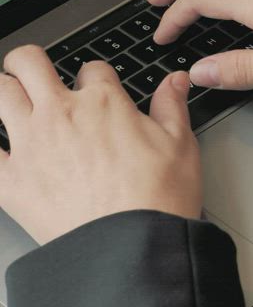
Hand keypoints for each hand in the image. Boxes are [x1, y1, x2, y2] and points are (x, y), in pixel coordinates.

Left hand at [0, 46, 199, 244]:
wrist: (132, 245)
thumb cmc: (159, 197)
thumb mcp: (180, 144)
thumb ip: (172, 105)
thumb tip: (174, 80)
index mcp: (104, 102)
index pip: (92, 68)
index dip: (97, 75)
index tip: (99, 88)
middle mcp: (62, 114)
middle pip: (28, 63)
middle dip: (28, 61)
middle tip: (34, 71)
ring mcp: (30, 144)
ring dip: (3, 90)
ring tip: (11, 100)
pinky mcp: (8, 180)